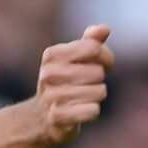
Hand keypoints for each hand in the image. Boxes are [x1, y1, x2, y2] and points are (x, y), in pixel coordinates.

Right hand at [34, 24, 113, 146]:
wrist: (41, 117)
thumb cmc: (65, 81)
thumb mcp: (76, 58)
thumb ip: (91, 41)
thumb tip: (104, 29)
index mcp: (52, 55)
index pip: (94, 48)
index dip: (105, 58)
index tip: (99, 64)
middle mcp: (48, 74)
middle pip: (98, 72)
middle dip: (99, 79)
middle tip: (86, 85)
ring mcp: (51, 97)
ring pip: (99, 92)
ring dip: (96, 96)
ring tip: (82, 98)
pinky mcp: (57, 118)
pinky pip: (92, 110)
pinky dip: (91, 112)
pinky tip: (80, 111)